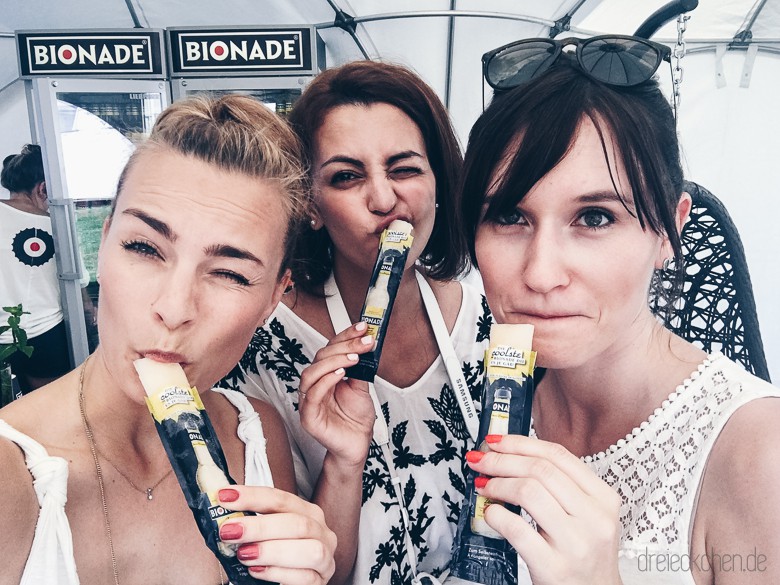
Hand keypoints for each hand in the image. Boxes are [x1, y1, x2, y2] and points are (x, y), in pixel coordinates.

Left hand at [217, 486, 336, 583]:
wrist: (283, 582)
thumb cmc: (272, 557)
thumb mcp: (263, 536)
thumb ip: (249, 525)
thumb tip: (219, 513)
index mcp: (307, 512)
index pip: (281, 499)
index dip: (252, 496)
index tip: (225, 496)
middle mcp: (320, 531)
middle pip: (296, 523)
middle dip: (260, 526)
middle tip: (228, 531)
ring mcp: (324, 558)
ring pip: (309, 550)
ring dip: (272, 551)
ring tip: (243, 554)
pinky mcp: (320, 582)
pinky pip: (305, 578)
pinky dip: (278, 573)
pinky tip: (257, 572)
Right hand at [298, 322, 375, 467]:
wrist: (357, 445)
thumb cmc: (356, 419)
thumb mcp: (361, 388)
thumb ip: (359, 369)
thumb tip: (365, 345)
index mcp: (325, 375)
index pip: (330, 349)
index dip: (345, 336)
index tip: (363, 327)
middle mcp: (315, 385)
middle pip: (320, 357)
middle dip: (344, 346)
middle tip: (364, 342)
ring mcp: (309, 400)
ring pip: (311, 373)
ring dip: (334, 361)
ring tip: (354, 358)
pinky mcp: (308, 416)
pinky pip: (312, 395)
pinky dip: (326, 381)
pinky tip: (341, 374)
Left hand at [466, 435, 622, 584]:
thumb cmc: (584, 554)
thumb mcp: (587, 515)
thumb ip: (560, 486)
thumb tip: (511, 456)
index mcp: (604, 499)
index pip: (558, 455)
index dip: (520, 443)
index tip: (496, 441)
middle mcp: (594, 519)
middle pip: (540, 470)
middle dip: (501, 460)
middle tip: (481, 460)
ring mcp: (576, 544)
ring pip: (529, 492)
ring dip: (497, 484)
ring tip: (484, 486)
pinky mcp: (554, 567)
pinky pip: (517, 529)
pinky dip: (496, 516)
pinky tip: (489, 513)